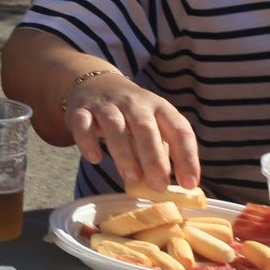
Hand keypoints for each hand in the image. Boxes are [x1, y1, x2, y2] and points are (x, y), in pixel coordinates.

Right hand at [63, 71, 199, 191]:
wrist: (96, 84)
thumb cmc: (132, 115)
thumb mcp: (154, 124)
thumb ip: (161, 150)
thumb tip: (168, 185)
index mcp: (159, 107)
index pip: (179, 130)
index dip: (187, 157)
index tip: (189, 183)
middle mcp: (134, 102)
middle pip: (145, 127)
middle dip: (153, 159)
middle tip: (158, 186)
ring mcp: (105, 104)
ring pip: (114, 126)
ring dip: (124, 154)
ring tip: (131, 179)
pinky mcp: (80, 109)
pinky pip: (82, 124)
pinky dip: (88, 141)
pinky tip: (95, 159)